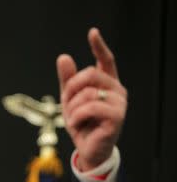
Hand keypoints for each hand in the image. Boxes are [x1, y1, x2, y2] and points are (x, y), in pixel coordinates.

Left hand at [56, 27, 126, 170]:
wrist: (86, 148)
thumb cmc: (81, 123)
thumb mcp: (69, 99)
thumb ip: (67, 80)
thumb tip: (63, 57)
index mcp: (106, 83)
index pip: (105, 61)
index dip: (99, 46)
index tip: (92, 33)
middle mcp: (116, 90)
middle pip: (90, 74)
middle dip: (71, 88)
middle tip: (67, 103)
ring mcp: (119, 104)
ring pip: (88, 93)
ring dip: (72, 107)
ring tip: (73, 118)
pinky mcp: (116, 117)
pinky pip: (91, 107)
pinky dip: (77, 115)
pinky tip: (76, 123)